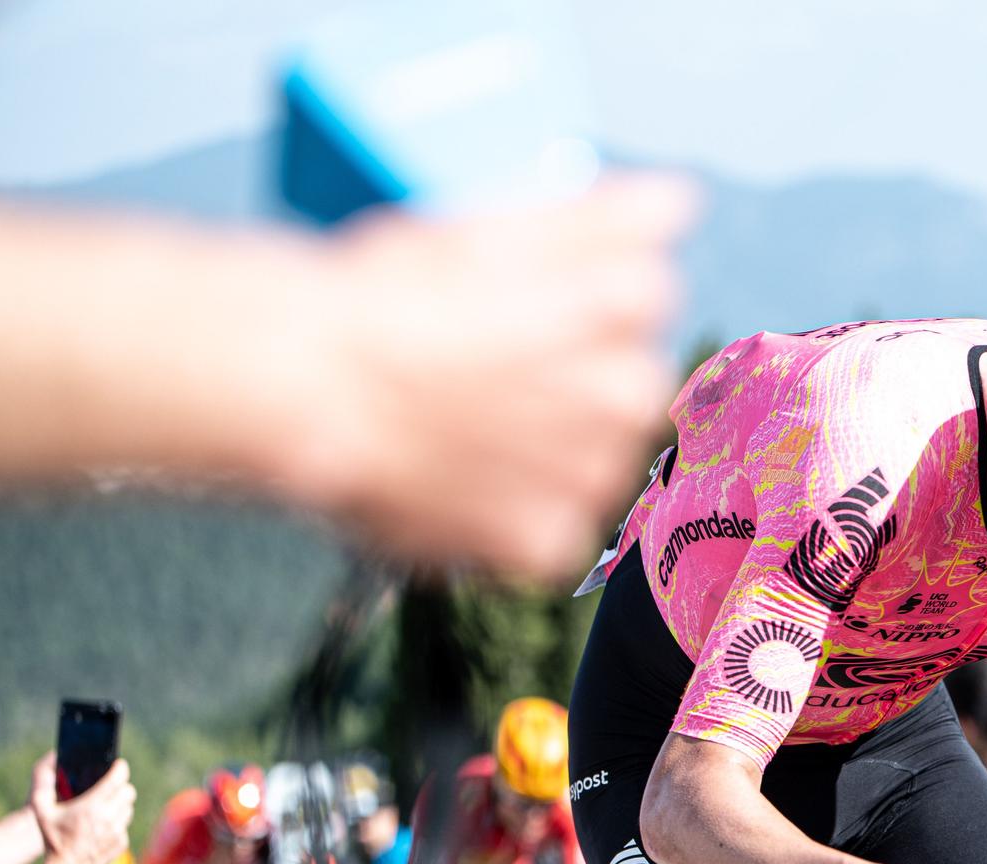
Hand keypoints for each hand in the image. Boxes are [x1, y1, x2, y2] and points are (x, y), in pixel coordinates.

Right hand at [29, 752, 134, 863]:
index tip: (116, 765)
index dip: (119, 768)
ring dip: (119, 804)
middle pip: (128, 791)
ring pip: (129, 807)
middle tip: (108, 788)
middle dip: (119, 786)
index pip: (119, 777)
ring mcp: (118, 831)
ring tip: (103, 808)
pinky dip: (117, 822)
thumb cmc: (53, 839)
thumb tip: (51, 761)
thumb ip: (43, 785)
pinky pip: (125, 824)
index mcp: (92, 806)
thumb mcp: (41, 811)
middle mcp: (109, 817)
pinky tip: (102, 826)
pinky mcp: (123, 842)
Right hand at [275, 174, 697, 579]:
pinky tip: (458, 483)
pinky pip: (551, 533)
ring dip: (546, 452)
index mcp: (633, 299)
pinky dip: (510, 520)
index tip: (516, 304)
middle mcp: (632, 390)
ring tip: (464, 427)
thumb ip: (603, 217)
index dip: (574, 299)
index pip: (644, 295)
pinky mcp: (547, 537)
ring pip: (594, 463)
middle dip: (572, 382)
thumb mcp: (492, 226)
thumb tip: (678, 203)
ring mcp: (593, 471)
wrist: (307, 387)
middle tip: (485, 372)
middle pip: (627, 385)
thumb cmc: (384, 296)